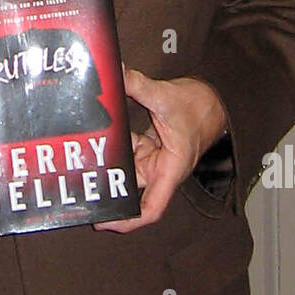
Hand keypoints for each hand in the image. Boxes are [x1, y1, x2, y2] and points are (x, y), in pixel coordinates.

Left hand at [96, 71, 227, 233]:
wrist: (213, 98)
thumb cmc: (199, 107)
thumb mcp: (167, 96)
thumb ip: (138, 85)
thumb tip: (116, 73)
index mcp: (170, 170)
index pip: (150, 209)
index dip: (127, 220)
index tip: (103, 222)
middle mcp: (160, 170)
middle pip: (131, 191)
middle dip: (108, 190)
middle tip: (81, 187)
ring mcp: (153, 159)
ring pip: (125, 169)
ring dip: (108, 165)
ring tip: (81, 160)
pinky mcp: (149, 147)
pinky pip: (127, 151)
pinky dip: (113, 145)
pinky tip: (95, 138)